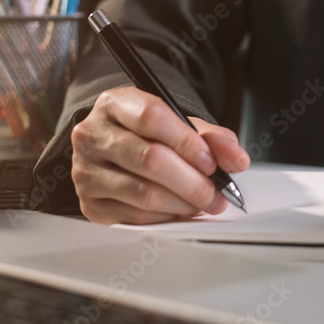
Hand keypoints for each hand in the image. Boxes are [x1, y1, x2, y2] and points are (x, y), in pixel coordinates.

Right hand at [70, 86, 249, 224]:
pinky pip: (135, 218)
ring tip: (203, 203)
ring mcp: (86, 172)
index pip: (152, 118)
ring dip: (183, 203)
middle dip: (192, 181)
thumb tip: (237, 160)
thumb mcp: (179, 124)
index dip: (187, 143)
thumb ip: (212, 137)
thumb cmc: (148, 134)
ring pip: (143, 193)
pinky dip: (166, 218)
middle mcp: (92, 135)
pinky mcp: (90, 205)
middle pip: (149, 159)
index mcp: (114, 104)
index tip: (210, 162)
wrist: (113, 148)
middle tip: (216, 193)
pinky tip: (180, 211)